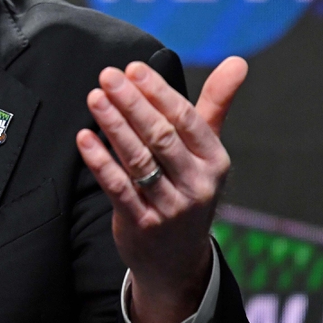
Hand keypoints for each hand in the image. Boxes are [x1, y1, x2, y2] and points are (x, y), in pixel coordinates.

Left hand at [75, 56, 247, 322]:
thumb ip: (216, 104)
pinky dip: (100, 161)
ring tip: (95, 97)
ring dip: (114, 126)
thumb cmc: (188, 188)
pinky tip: (84, 137)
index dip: (160, 93)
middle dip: (133, 104)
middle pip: (161, 137)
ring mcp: (170, 207)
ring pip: (139, 160)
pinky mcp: (142, 224)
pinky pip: (119, 188)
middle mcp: (197, 184)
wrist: (177, 261)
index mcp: (214, 162)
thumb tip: (238, 61)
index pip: (187, 120)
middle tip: (108, 75)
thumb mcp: (206, 151)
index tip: (134, 69)